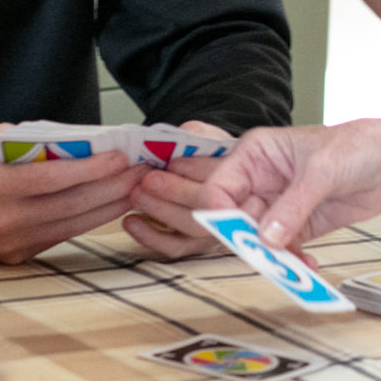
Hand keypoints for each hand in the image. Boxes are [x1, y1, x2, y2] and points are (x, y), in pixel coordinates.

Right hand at [0, 127, 138, 264]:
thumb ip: (35, 144)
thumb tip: (86, 143)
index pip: (58, 178)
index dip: (96, 167)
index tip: (124, 155)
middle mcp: (1, 221)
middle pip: (72, 205)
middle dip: (113, 187)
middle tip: (144, 171)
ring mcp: (7, 244)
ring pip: (71, 225)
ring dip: (107, 207)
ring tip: (134, 188)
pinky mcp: (11, 258)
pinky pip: (56, 237)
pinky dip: (83, 220)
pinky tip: (105, 206)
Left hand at [122, 122, 232, 256]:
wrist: (213, 170)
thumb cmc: (213, 154)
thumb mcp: (212, 136)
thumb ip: (201, 134)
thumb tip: (187, 132)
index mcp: (249, 179)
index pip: (229, 178)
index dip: (199, 170)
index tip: (173, 163)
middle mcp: (241, 210)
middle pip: (211, 208)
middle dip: (176, 192)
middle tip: (149, 179)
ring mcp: (220, 230)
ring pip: (193, 229)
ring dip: (161, 211)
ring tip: (137, 195)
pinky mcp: (199, 244)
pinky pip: (176, 247)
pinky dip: (151, 236)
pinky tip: (132, 222)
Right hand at [203, 98, 380, 253]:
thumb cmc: (357, 147)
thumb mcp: (321, 171)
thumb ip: (292, 205)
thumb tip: (265, 238)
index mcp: (255, 155)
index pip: (219, 187)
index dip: (219, 213)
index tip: (234, 235)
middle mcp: (260, 180)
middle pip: (234, 217)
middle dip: (246, 240)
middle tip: (264, 258)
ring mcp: (279, 205)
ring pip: (258, 237)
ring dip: (271, 255)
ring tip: (290, 268)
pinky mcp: (298, 225)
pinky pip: (283, 249)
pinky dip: (291, 261)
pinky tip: (307, 266)